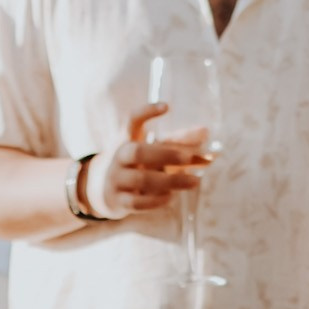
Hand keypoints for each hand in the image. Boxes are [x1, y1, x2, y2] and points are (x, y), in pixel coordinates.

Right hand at [82, 103, 212, 219]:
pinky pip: (137, 202)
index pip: (132, 120)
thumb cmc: (136, 164)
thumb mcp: (152, 149)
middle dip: (165, 154)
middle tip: (189, 158)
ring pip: (141, 179)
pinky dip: (156, 200)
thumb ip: (178, 143)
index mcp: (127, 138)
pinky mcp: (118, 200)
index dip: (146, 112)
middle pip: (138, 151)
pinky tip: (171, 197)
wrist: (102, 188)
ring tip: (194, 181)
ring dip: (170, 181)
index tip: (166, 106)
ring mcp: (116, 179)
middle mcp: (119, 156)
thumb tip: (206, 133)